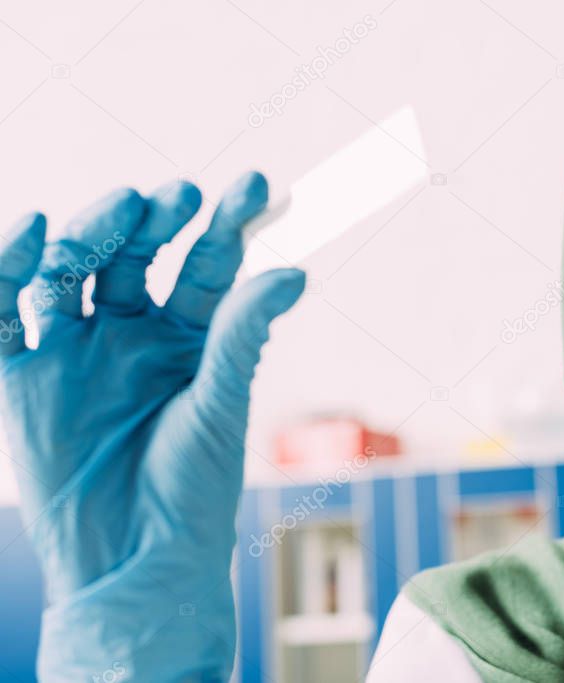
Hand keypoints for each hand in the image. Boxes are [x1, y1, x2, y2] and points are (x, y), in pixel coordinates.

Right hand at [0, 171, 304, 680]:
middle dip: (151, 220)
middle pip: (134, 255)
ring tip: (123, 209)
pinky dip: (7, 270)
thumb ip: (242, 335)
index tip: (254, 185)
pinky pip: (2, 312)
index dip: (226, 222)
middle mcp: (132, 335)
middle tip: (175, 196)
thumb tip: (295, 270)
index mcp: (190, 339)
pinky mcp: (23, 379)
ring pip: (70, 270)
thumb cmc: (195, 490)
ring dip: (91, 233)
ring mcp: (76, 353)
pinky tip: (35, 233)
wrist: (139, 565)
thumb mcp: (221, 404)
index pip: (206, 263)